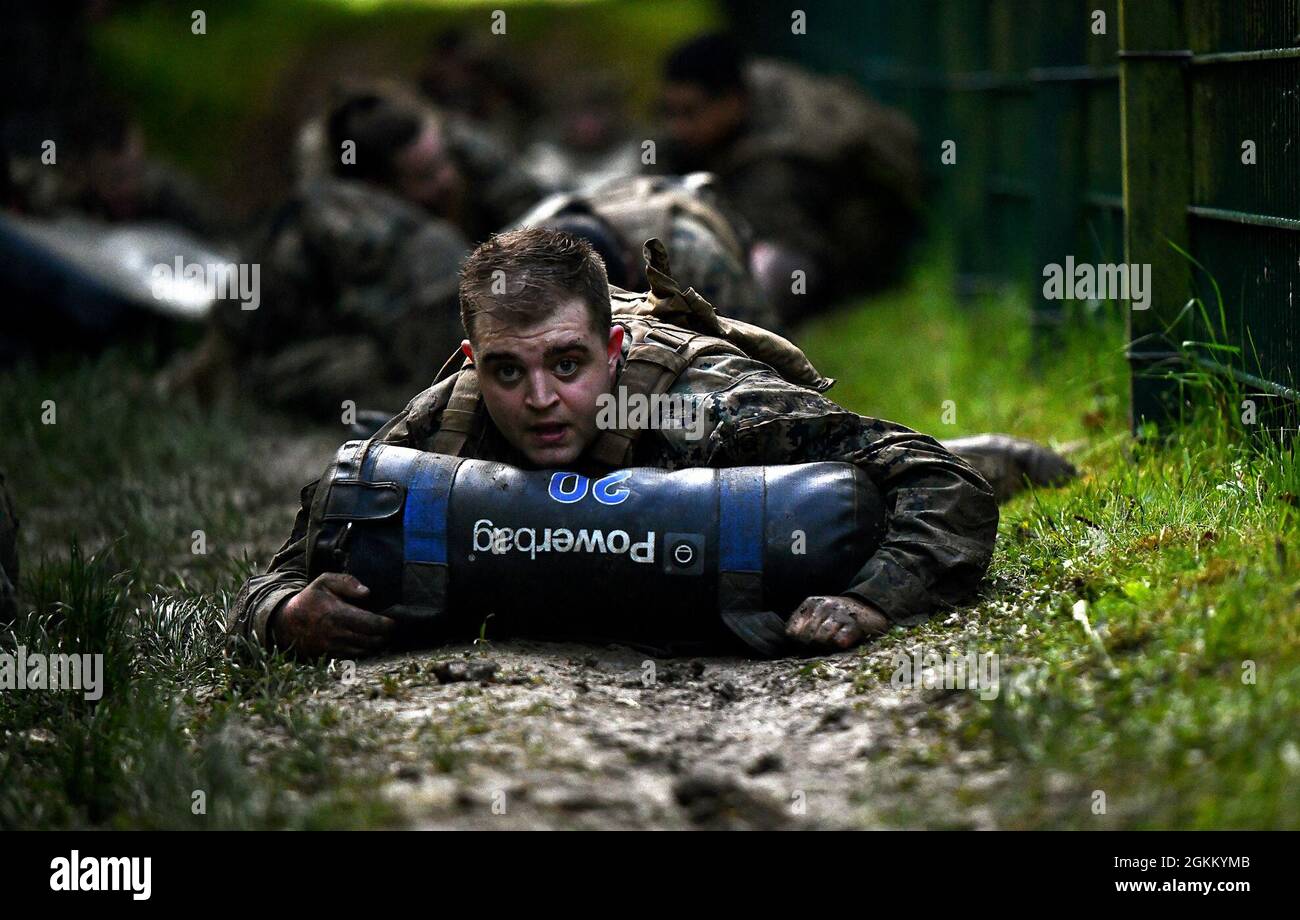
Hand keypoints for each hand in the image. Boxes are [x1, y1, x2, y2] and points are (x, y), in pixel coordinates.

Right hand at [271, 573, 395, 658]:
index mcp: (337, 614)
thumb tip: (367, 592)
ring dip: (377, 644)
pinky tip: (369, 641)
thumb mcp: (324, 582)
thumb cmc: (310, 599)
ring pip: (365, 650)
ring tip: (382, 634)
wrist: (286, 623)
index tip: (394, 620)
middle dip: (385, 635)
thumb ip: (347, 582)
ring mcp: (333, 647)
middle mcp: (336, 633)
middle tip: (391, 627)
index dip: (386, 624)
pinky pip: (355, 656)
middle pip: (371, 639)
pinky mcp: (331, 655)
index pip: (370, 623)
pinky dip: (365, 650)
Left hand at [785, 595, 889, 650]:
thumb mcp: (816, 614)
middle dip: (812, 646)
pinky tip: (842, 643)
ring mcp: (839, 613)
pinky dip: (839, 644)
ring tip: (832, 645)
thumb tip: (792, 640)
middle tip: (822, 646)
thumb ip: (801, 626)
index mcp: (810, 603)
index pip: (792, 631)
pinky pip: (840, 640)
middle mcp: (823, 606)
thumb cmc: (837, 617)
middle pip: (806, 637)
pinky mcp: (855, 624)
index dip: (798, 642)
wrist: (869, 607)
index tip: (807, 644)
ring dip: (825, 646)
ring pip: (821, 638)